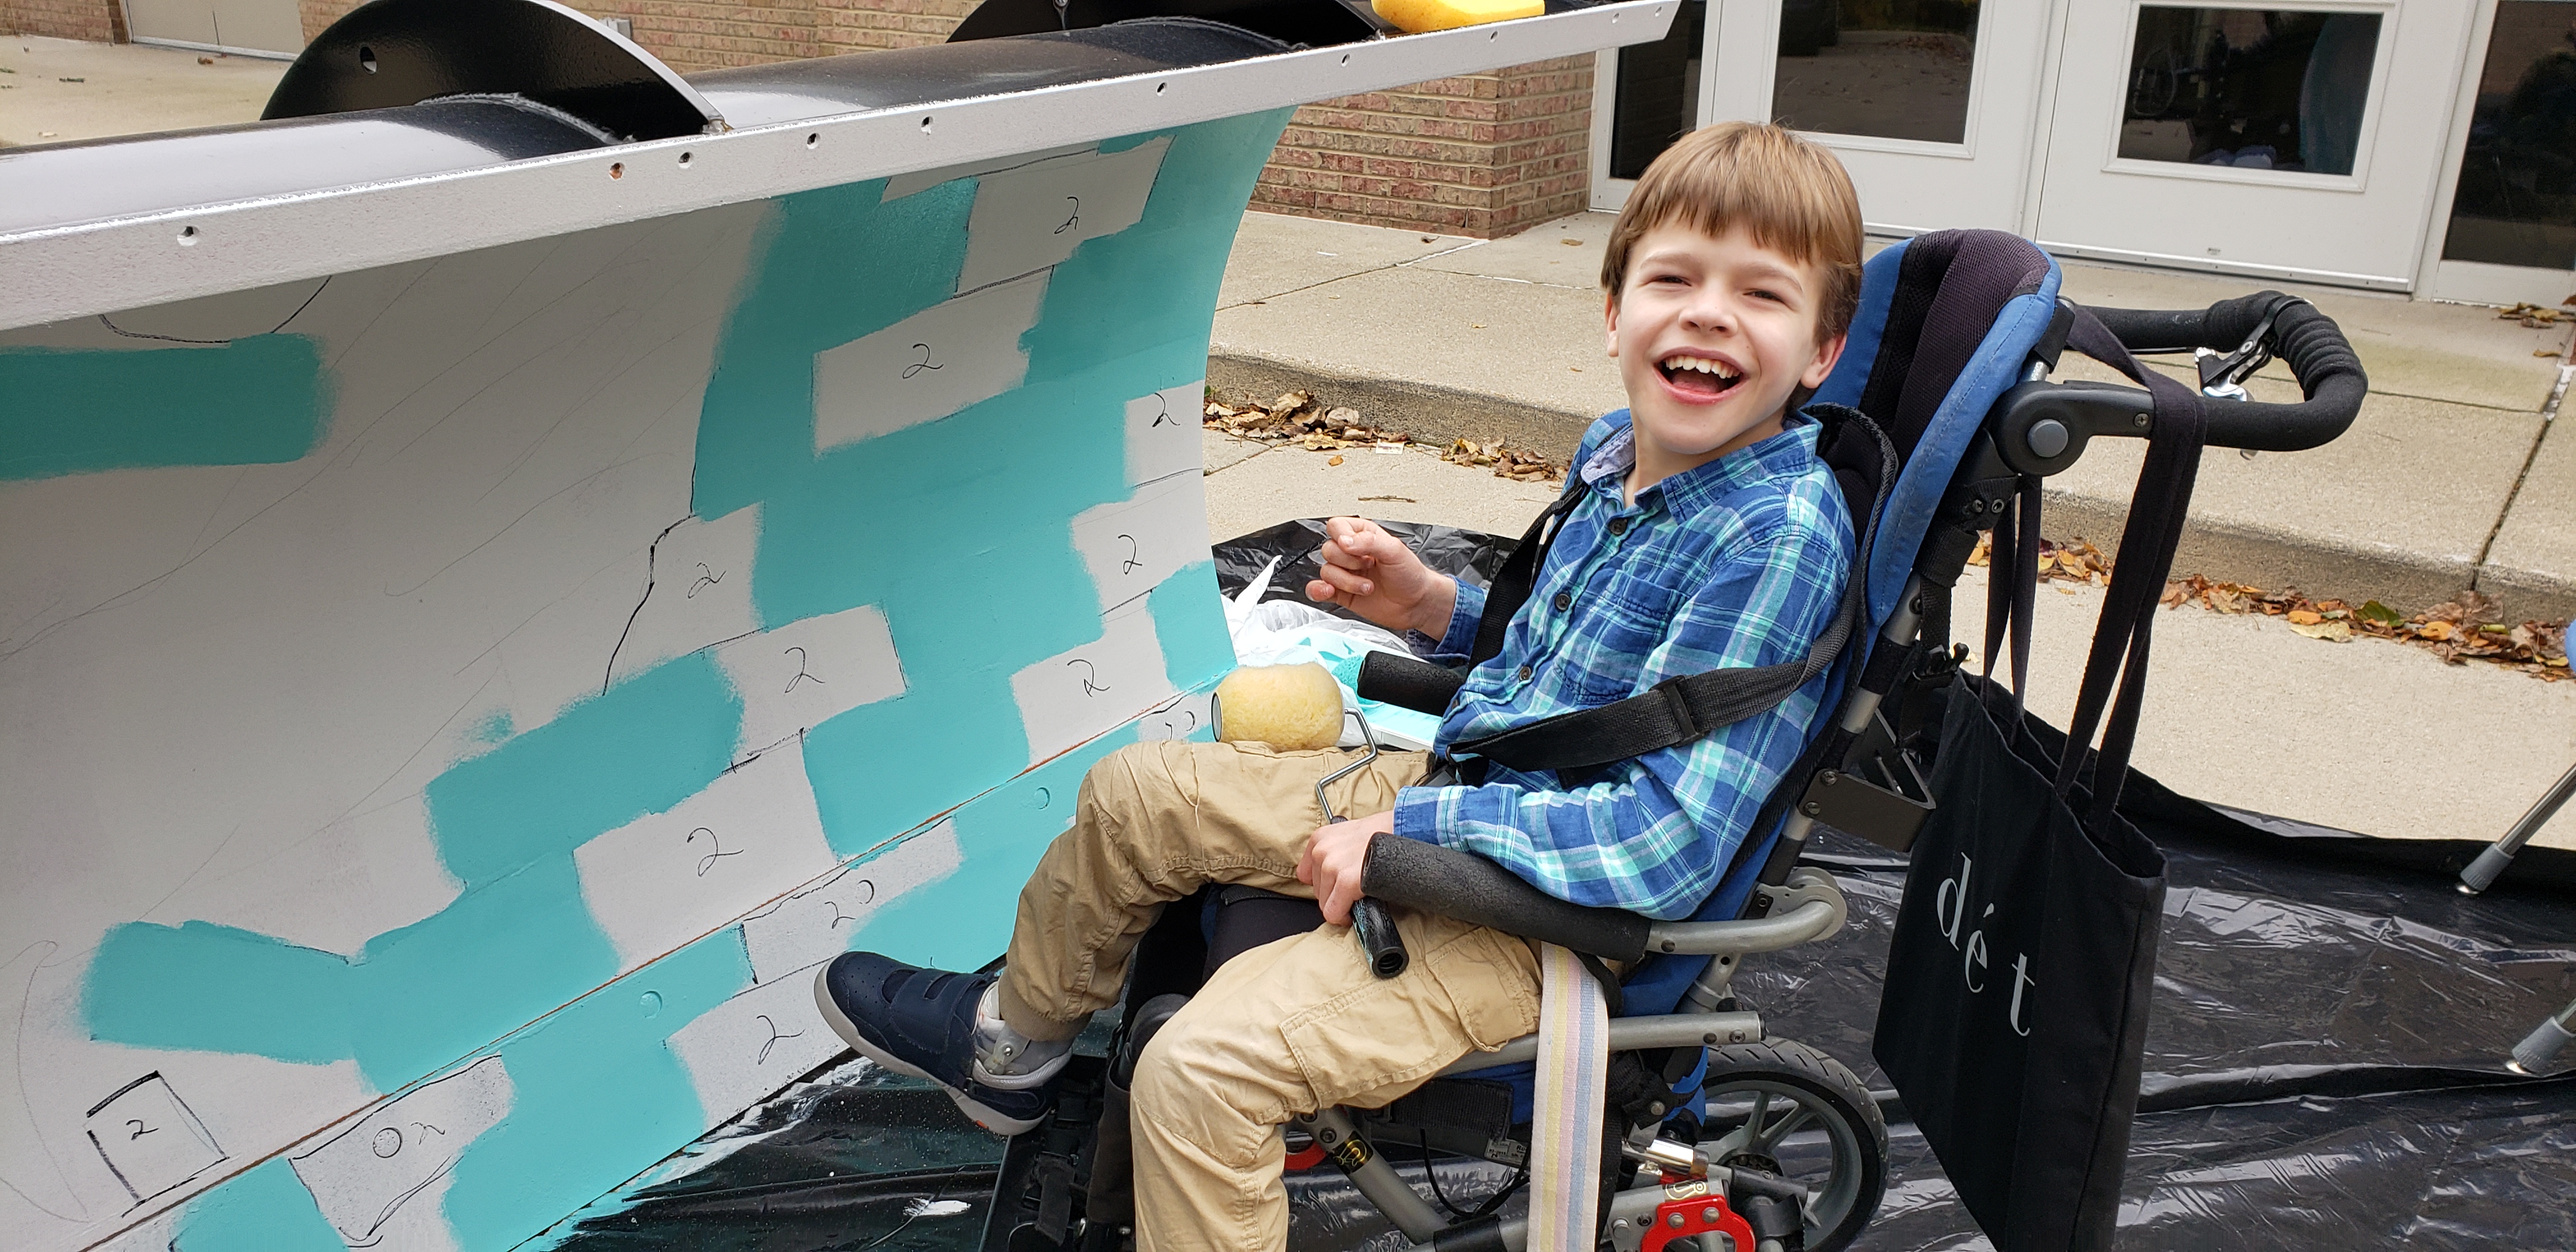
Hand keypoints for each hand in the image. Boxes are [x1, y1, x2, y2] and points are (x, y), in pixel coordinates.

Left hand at [1296, 810, 1393, 925]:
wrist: (1405, 830)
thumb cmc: (1384, 833)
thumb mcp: (1350, 835)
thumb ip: (1336, 852)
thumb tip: (1333, 876)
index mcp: (1320, 838)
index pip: (1306, 875)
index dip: (1324, 884)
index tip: (1337, 886)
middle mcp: (1322, 851)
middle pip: (1317, 891)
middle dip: (1335, 895)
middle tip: (1354, 891)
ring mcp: (1332, 866)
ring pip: (1325, 904)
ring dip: (1342, 903)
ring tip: (1359, 895)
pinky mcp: (1345, 882)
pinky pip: (1334, 913)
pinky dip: (1345, 916)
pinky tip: (1358, 907)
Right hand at [1305, 517, 1457, 637]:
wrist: (1416, 604)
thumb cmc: (1410, 574)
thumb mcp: (1395, 550)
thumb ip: (1369, 541)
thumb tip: (1345, 542)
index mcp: (1363, 536)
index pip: (1336, 526)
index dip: (1341, 537)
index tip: (1353, 548)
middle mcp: (1351, 553)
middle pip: (1328, 550)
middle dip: (1348, 562)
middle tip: (1368, 567)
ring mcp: (1346, 573)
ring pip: (1326, 572)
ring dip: (1347, 582)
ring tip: (1368, 587)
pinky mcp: (1342, 592)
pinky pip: (1318, 589)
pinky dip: (1319, 591)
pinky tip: (1330, 591)